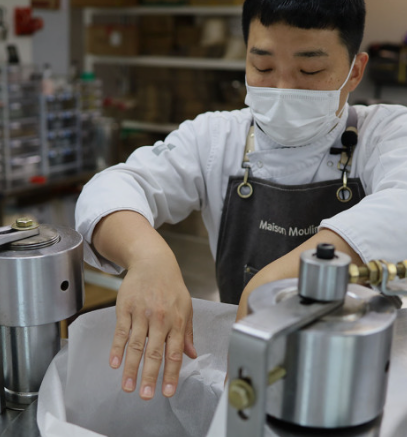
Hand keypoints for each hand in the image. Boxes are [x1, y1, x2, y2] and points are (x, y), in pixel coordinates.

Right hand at [109, 254, 196, 399]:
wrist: (153, 262)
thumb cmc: (171, 286)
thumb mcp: (186, 307)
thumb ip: (187, 333)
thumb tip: (192, 355)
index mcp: (177, 321)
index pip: (175, 353)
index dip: (171, 374)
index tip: (168, 392)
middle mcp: (160, 319)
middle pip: (154, 352)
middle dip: (150, 376)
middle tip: (145, 396)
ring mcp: (142, 313)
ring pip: (136, 345)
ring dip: (131, 368)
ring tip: (128, 387)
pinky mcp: (126, 308)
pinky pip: (121, 331)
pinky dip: (117, 348)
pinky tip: (114, 364)